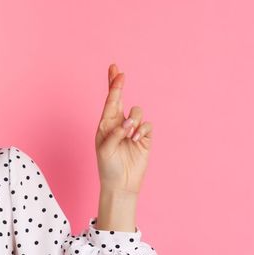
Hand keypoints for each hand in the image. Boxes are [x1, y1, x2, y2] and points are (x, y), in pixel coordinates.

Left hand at [94, 64, 152, 195]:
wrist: (121, 183)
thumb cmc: (108, 166)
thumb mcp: (105, 149)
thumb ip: (115, 133)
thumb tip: (129, 122)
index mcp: (106, 124)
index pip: (110, 101)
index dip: (113, 86)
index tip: (116, 71)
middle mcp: (119, 123)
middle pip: (120, 99)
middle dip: (118, 84)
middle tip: (119, 71)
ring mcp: (133, 130)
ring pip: (137, 112)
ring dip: (134, 120)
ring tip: (129, 135)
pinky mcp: (145, 137)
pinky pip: (147, 125)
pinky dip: (142, 129)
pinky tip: (136, 139)